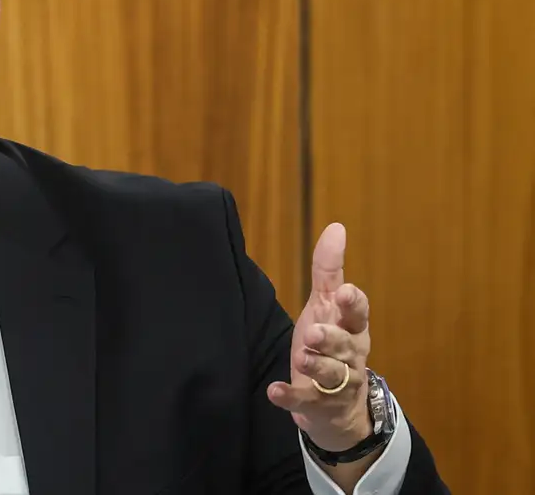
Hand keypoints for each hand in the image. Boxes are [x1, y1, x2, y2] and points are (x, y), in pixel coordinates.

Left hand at [267, 223, 373, 452]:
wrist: (336, 407)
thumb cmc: (331, 345)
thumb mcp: (326, 305)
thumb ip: (329, 270)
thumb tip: (336, 226)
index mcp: (352, 329)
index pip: (357, 314)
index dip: (352, 304)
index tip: (344, 292)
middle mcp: (349, 356)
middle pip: (345, 346)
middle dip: (331, 338)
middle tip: (314, 333)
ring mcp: (335, 384)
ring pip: (331, 374)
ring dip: (316, 365)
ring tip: (302, 358)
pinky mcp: (316, 406)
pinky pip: (305, 402)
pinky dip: (290, 397)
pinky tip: (275, 391)